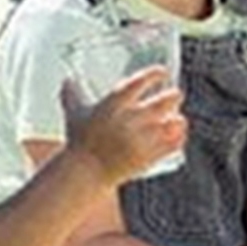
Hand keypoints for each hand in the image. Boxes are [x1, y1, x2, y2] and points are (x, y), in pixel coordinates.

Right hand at [61, 66, 186, 183]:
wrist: (84, 173)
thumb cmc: (80, 142)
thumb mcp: (74, 115)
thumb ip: (72, 95)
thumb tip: (67, 79)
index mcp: (114, 105)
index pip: (141, 82)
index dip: (155, 74)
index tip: (163, 72)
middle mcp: (131, 119)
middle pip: (165, 100)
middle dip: (174, 96)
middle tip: (175, 95)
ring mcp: (142, 138)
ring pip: (174, 122)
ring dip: (177, 118)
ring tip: (176, 117)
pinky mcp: (149, 155)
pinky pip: (174, 143)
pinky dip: (179, 136)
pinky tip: (178, 132)